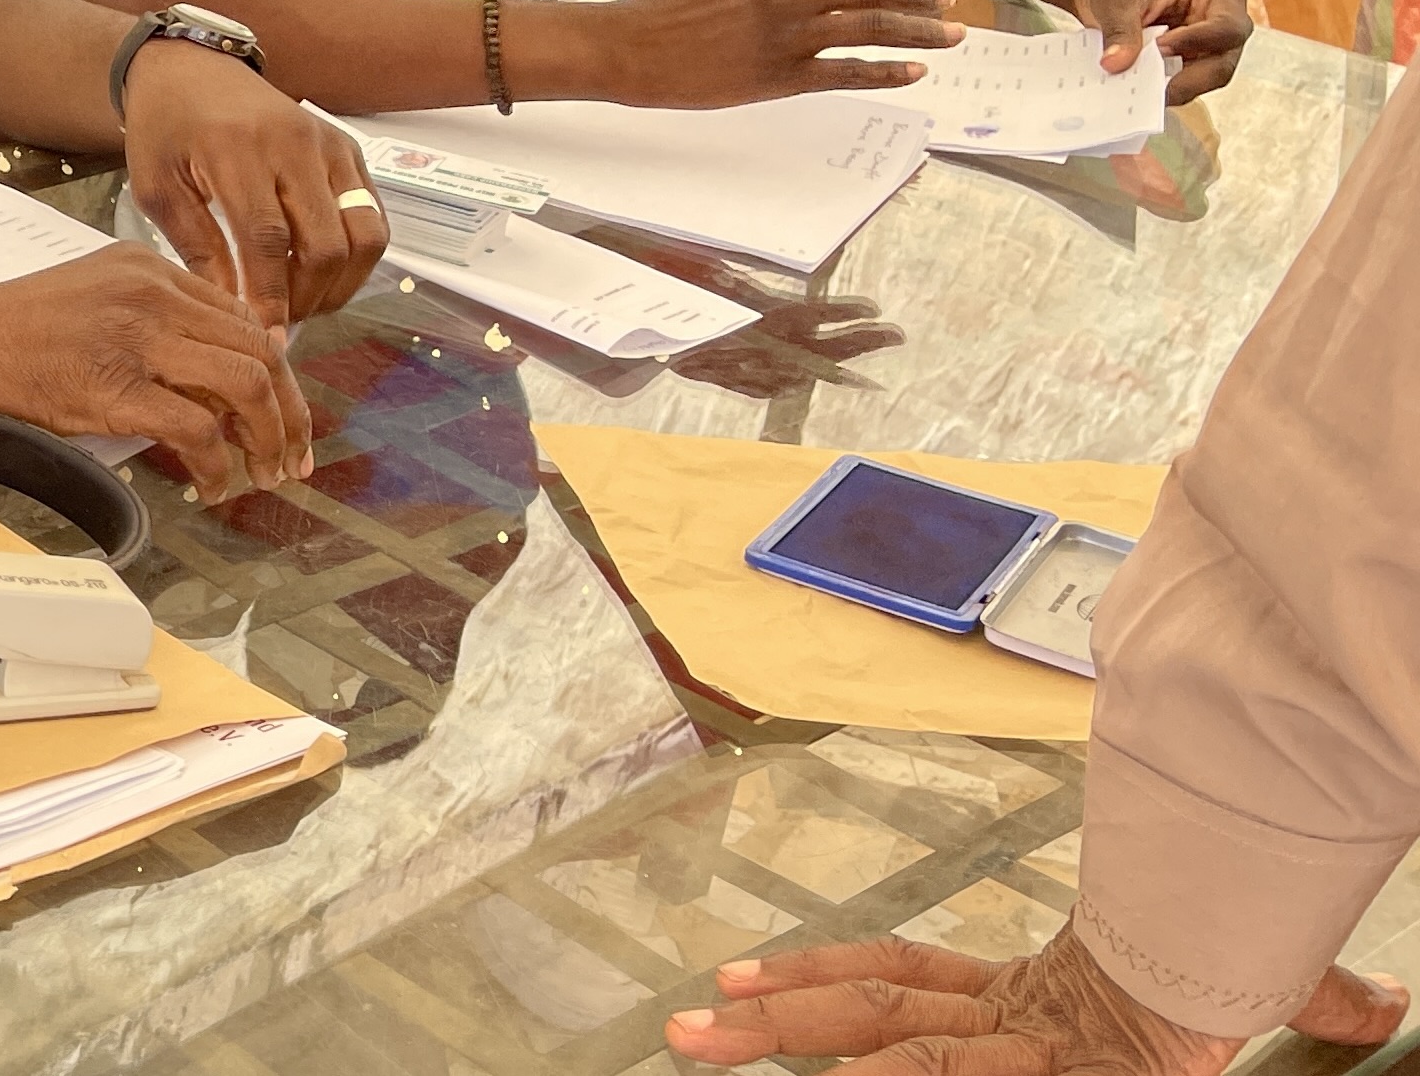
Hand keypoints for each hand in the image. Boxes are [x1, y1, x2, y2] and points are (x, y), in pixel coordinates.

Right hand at [0, 247, 312, 501]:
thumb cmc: (15, 326)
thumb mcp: (97, 294)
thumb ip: (157, 318)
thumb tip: (215, 376)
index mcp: (151, 269)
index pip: (243, 318)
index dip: (278, 373)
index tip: (285, 412)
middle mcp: (153, 293)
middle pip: (259, 350)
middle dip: (290, 411)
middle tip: (292, 454)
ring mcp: (135, 337)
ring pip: (244, 384)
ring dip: (267, 437)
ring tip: (262, 473)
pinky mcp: (114, 386)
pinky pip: (196, 428)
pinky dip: (216, 464)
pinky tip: (211, 485)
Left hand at [120, 40, 388, 330]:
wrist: (191, 68)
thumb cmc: (165, 130)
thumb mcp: (158, 188)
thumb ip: (196, 247)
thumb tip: (232, 309)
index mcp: (236, 150)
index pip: (266, 240)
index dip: (271, 297)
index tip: (266, 339)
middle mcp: (293, 144)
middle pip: (324, 243)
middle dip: (307, 299)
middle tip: (280, 324)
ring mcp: (329, 144)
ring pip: (364, 233)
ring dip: (341, 283)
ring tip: (304, 304)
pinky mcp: (348, 149)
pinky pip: (372, 213)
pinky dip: (356, 255)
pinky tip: (323, 275)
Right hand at [589, 0, 957, 106]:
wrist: (627, 50)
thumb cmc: (661, 12)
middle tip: (948, 1)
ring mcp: (788, 35)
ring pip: (872, 27)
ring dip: (919, 31)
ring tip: (950, 36)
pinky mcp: (783, 76)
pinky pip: (849, 72)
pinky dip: (887, 72)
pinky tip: (914, 73)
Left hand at [665, 929, 1404, 1073]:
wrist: (1260, 958)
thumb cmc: (1244, 965)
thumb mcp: (1254, 999)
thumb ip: (1300, 1007)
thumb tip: (1381, 1010)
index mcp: (1032, 996)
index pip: (900, 979)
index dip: (818, 978)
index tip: (736, 980)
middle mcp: (1004, 1016)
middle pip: (862, 1011)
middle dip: (765, 1021)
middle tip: (675, 1028)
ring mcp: (1015, 1039)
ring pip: (874, 1037)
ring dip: (779, 1040)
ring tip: (689, 1042)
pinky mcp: (1044, 1056)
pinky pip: (941, 1068)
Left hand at [1069, 0, 1250, 105]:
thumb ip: (1120, 31)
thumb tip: (1116, 65)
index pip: (1225, 26)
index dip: (1197, 42)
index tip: (1160, 48)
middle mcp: (1223, 22)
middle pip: (1223, 63)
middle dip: (1188, 79)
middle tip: (1149, 88)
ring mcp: (1208, 47)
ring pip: (1206, 81)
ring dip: (1173, 87)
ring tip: (1137, 89)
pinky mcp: (1189, 65)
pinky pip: (1184, 85)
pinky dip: (1162, 90)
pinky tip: (1137, 90)